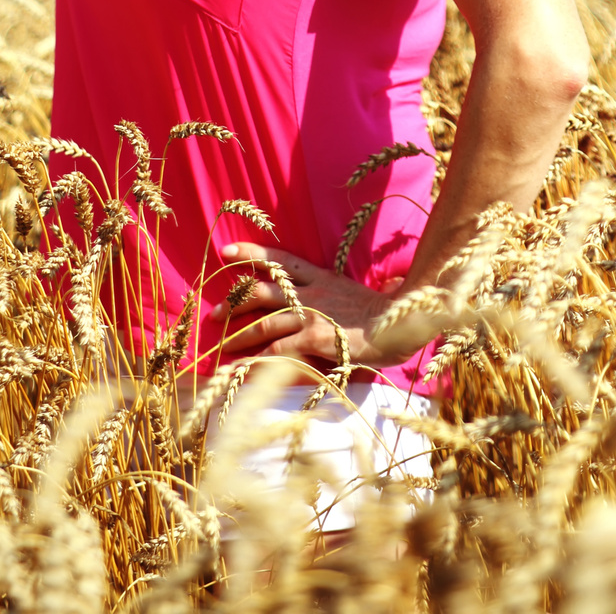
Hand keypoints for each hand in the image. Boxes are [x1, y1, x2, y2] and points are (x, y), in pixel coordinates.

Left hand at [214, 244, 408, 368]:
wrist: (401, 323)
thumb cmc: (379, 313)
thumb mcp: (347, 292)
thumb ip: (325, 293)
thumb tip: (303, 299)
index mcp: (319, 276)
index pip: (279, 258)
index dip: (251, 253)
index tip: (226, 249)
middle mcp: (311, 291)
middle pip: (263, 289)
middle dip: (234, 300)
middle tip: (214, 313)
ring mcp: (313, 314)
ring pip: (265, 321)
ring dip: (239, 332)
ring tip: (221, 343)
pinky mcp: (317, 337)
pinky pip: (279, 348)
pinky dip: (257, 358)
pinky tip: (243, 367)